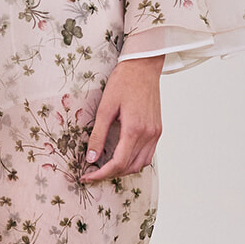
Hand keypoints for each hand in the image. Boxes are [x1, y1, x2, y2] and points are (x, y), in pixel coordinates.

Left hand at [82, 55, 162, 183]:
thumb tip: (90, 158)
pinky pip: (148, 155)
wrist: (143, 67)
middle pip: (130, 167)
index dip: (101, 174)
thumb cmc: (123, 82)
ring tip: (105, 167)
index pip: (118, 163)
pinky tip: (122, 156)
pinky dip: (135, 161)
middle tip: (92, 173)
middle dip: (110, 174)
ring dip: (123, 169)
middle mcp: (148, 134)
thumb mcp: (105, 108)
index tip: (87, 176)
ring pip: (141, 164)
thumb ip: (98, 135)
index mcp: (134, 129)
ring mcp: (155, 133)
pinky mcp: (158, 130)